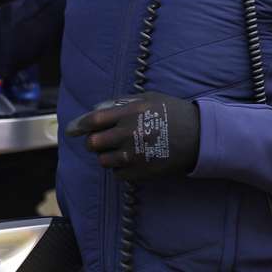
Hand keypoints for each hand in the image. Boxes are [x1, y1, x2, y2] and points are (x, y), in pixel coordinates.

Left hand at [65, 91, 199, 181]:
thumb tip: (95, 110)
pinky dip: (119, 168)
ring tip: (120, 150)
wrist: (199, 136)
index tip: (72, 130)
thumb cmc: (174, 112)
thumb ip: (121, 102)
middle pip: (93, 143)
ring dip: (106, 156)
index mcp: (130, 113)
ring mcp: (134, 155)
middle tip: (101, 141)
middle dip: (93, 142)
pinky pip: (117, 174)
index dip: (79, 125)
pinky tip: (132, 160)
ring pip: (103, 161)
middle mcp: (129, 133)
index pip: (94, 120)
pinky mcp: (140, 172)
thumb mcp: (150, 98)